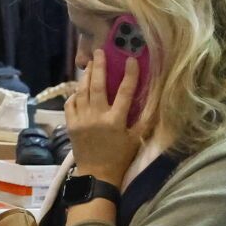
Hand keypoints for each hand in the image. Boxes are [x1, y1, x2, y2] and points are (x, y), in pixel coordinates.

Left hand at [65, 51, 146, 186]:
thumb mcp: (137, 138)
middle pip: (97, 86)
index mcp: (115, 121)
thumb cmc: (121, 156)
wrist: (97, 174)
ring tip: (90, 64)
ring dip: (86, 76)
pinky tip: (79, 87)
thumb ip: (145, 118)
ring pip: (81, 92)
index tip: (130, 59)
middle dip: (99, 66)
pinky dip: (75, 93)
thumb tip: (155, 97)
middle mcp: (96, 117)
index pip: (124, 91)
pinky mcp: (70, 125)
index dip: (129, 74)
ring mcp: (81, 120)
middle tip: (99, 52)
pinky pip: (70, 103)